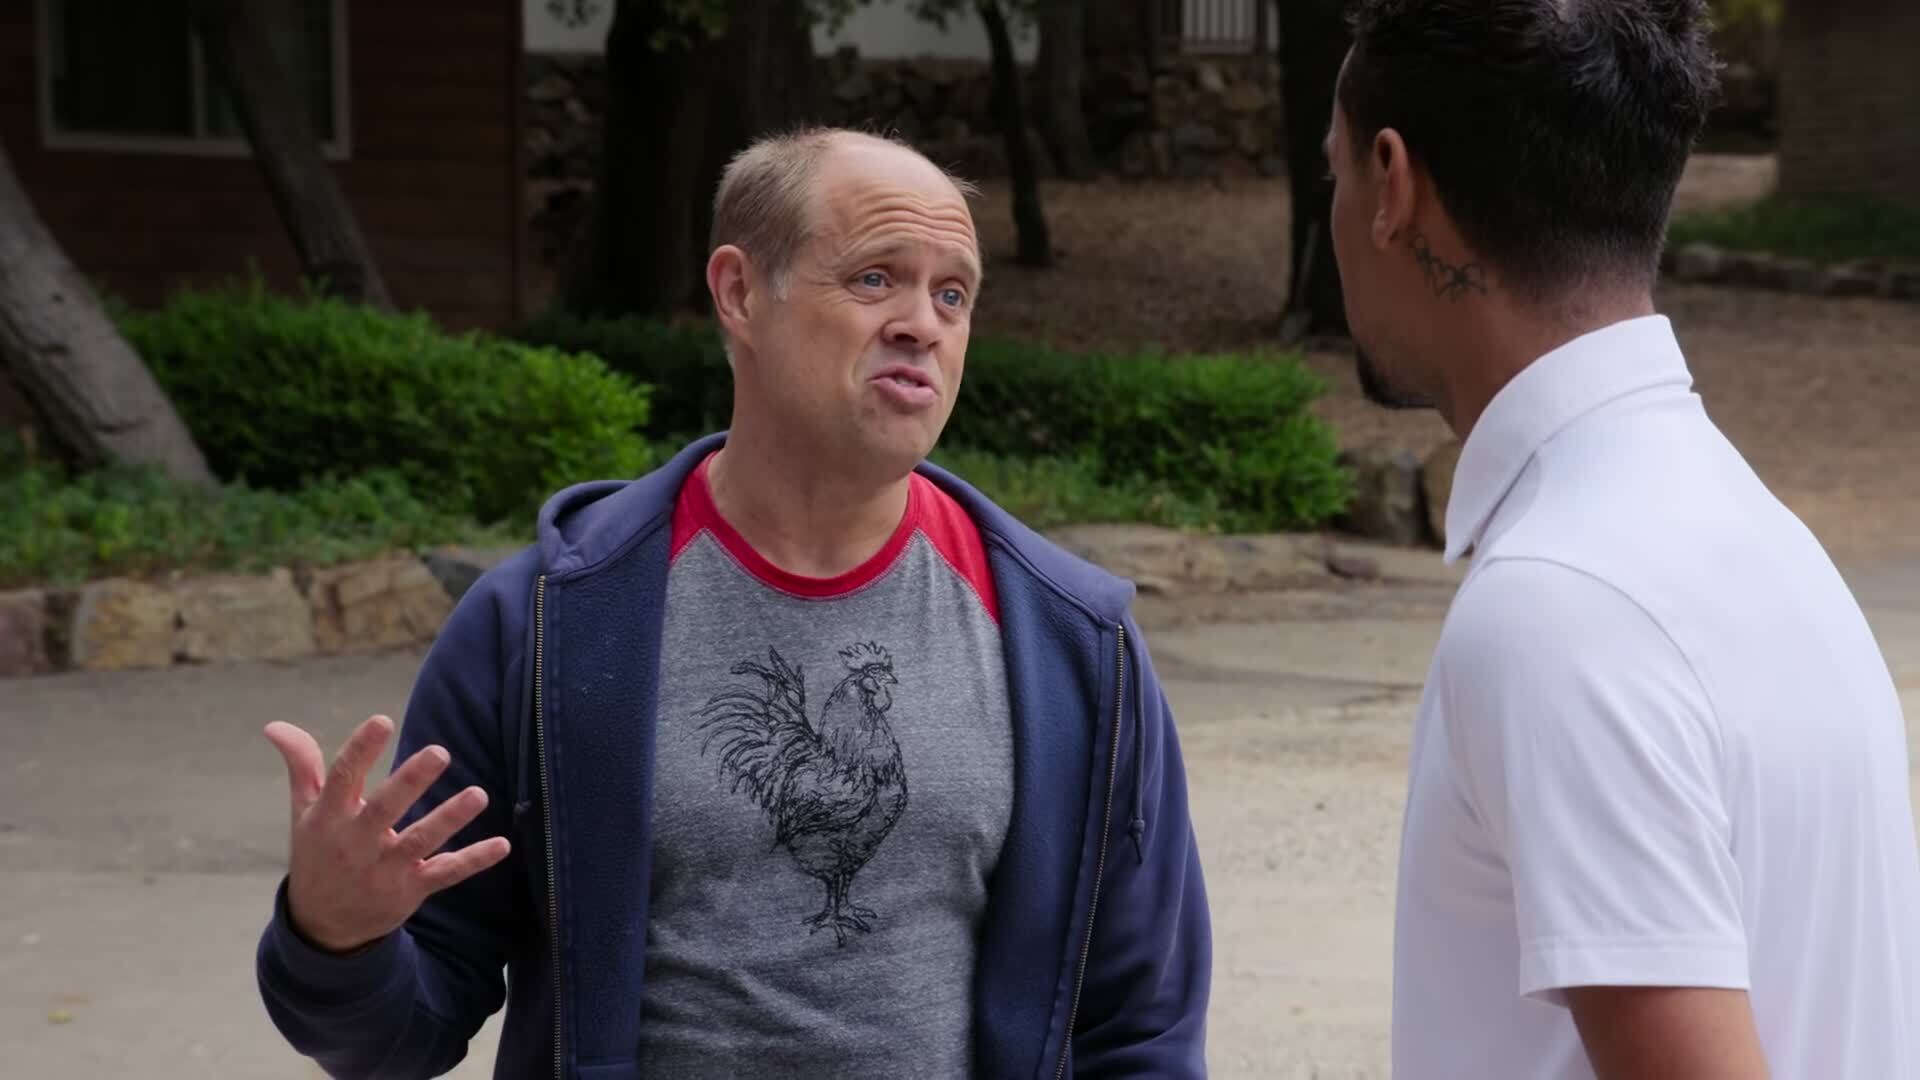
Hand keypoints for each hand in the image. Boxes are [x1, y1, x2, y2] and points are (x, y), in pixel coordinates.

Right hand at [264, 715, 510, 953]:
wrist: (322, 928)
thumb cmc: (318, 854)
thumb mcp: (304, 812)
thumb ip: (302, 765)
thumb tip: (275, 725)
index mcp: (329, 818)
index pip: (343, 778)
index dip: (361, 749)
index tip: (382, 721)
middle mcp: (357, 842)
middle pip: (385, 808)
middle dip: (411, 781)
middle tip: (439, 752)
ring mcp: (385, 868)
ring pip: (421, 841)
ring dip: (449, 819)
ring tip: (478, 794)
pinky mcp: (411, 890)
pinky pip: (446, 874)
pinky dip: (474, 860)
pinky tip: (503, 844)